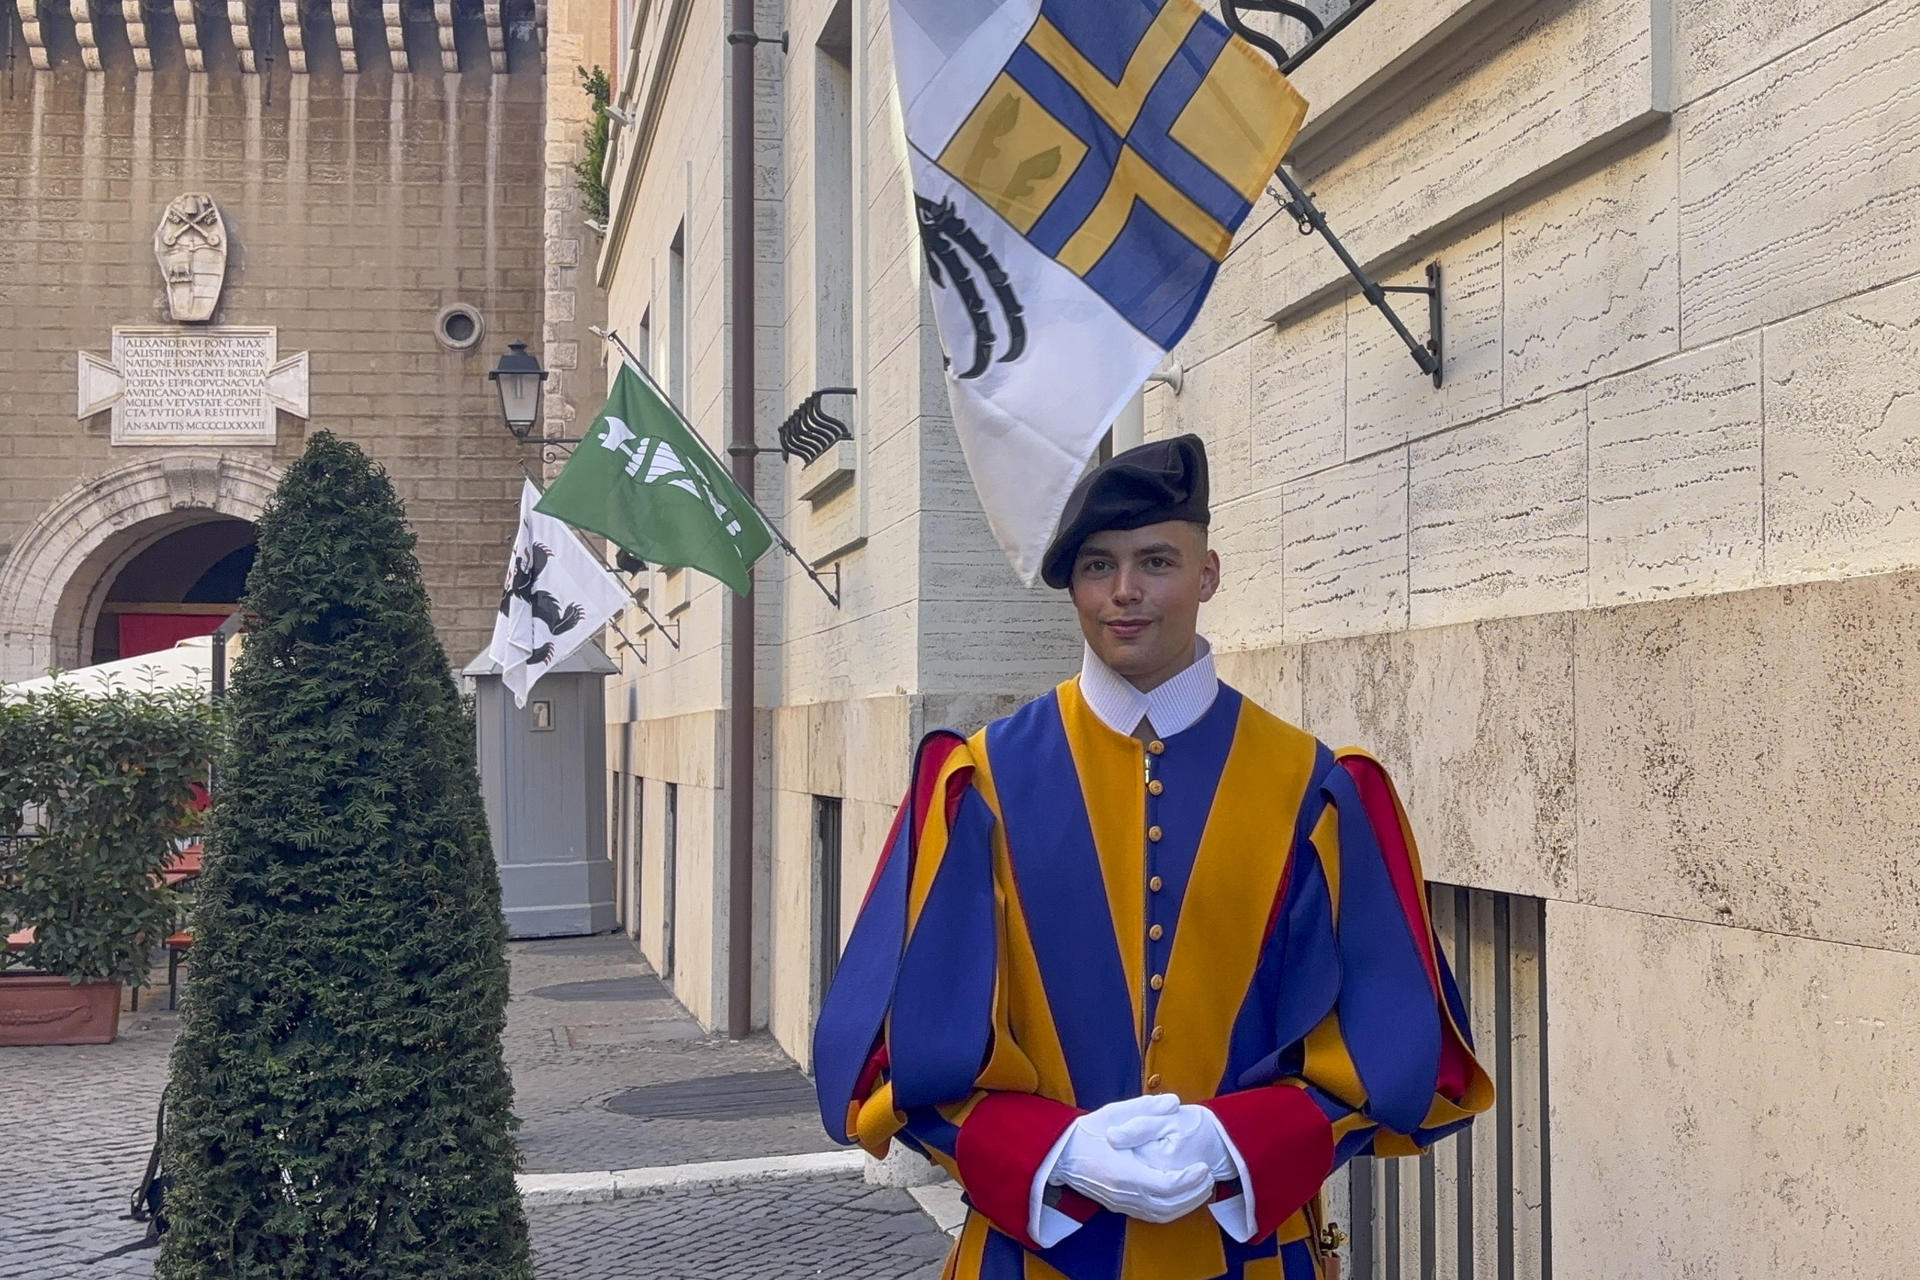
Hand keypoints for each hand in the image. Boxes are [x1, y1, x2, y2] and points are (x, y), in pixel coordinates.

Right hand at [1050, 1095, 1216, 1223]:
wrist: (1059, 1156)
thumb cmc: (1087, 1133)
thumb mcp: (1114, 1114)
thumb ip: (1145, 1108)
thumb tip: (1173, 1102)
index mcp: (1123, 1173)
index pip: (1165, 1185)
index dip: (1189, 1179)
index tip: (1203, 1166)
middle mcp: (1124, 1194)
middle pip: (1168, 1205)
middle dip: (1193, 1193)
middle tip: (1209, 1177)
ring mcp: (1121, 1204)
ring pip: (1162, 1214)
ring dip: (1186, 1204)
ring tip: (1201, 1187)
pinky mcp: (1120, 1207)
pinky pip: (1152, 1216)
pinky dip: (1172, 1210)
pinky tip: (1182, 1197)